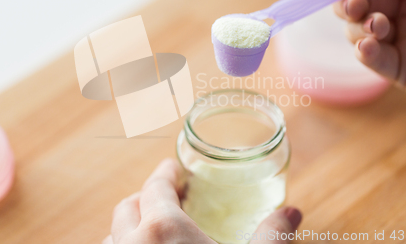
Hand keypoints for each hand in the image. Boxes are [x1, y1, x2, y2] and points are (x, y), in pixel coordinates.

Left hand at [103, 158, 301, 243]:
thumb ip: (272, 234)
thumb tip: (292, 213)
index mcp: (163, 231)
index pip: (156, 187)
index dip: (165, 174)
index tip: (171, 169)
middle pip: (128, 207)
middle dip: (146, 198)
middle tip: (166, 200)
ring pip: (113, 236)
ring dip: (129, 227)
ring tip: (151, 231)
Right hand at [305, 0, 405, 107]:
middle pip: (356, 0)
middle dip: (347, 0)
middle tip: (355, 4)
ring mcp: (402, 39)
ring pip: (356, 29)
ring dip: (358, 25)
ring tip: (378, 27)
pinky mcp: (401, 70)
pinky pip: (370, 58)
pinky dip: (364, 51)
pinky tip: (371, 45)